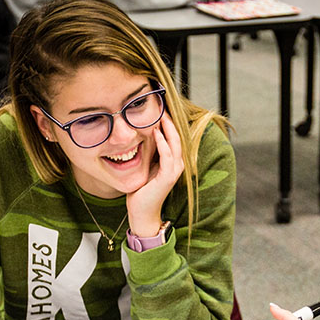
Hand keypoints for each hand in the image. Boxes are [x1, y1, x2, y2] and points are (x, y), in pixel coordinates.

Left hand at [127, 113, 183, 236]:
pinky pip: (167, 157)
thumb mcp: (145, 167)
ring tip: (161, 116)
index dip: (168, 125)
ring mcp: (174, 172)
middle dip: (170, 123)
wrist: (142, 212)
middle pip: (177, 138)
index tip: (159, 110)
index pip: (173, 139)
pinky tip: (156, 133)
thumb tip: (141, 138)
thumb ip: (148, 154)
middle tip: (162, 107)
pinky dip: (163, 144)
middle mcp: (177, 166)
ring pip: (175, 145)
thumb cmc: (142, 191)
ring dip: (168, 130)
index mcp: (172, 163)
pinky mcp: (167, 178)